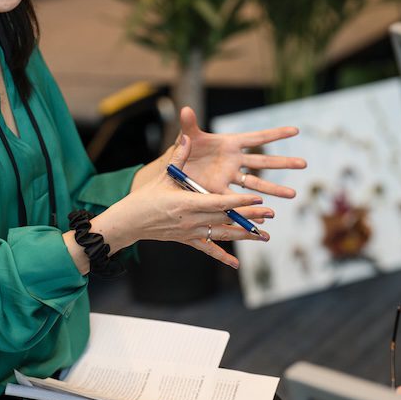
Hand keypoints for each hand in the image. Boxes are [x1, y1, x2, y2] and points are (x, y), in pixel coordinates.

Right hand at [93, 135, 273, 268]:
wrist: (129, 222)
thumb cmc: (145, 196)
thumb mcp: (163, 175)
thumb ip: (179, 156)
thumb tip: (187, 135)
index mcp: (187, 203)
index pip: (220, 202)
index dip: (240, 201)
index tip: (258, 198)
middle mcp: (191, 220)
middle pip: (226, 219)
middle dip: (250, 216)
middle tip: (271, 213)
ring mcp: (190, 233)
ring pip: (223, 235)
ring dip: (244, 235)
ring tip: (265, 235)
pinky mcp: (187, 241)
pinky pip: (207, 250)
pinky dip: (222, 257)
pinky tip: (235, 264)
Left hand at [176, 106, 306, 197]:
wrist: (174, 170)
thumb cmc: (183, 150)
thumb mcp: (187, 137)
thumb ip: (188, 125)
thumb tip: (185, 108)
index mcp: (230, 144)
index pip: (257, 138)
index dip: (276, 134)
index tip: (296, 130)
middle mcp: (234, 161)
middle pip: (263, 162)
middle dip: (284, 163)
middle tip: (304, 164)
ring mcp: (229, 178)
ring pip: (256, 184)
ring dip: (274, 190)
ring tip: (293, 194)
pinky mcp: (220, 193)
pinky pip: (238, 202)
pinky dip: (251, 209)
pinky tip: (264, 217)